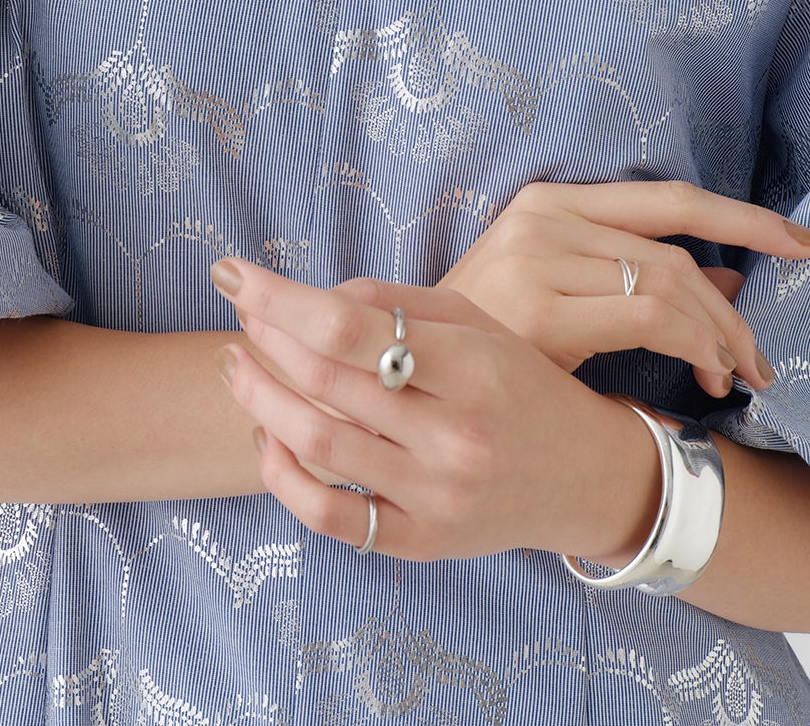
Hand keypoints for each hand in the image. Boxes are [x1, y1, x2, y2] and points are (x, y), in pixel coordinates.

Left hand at [213, 263, 644, 562]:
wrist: (586, 478)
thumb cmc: (517, 384)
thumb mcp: (475, 322)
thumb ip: (395, 301)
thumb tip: (313, 297)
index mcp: (472, 366)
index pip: (353, 326)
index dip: (280, 298)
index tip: (232, 274)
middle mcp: (455, 435)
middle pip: (329, 383)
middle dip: (265, 340)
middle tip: (238, 313)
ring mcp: (437, 496)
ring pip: (320, 446)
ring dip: (260, 400)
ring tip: (235, 366)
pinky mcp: (423, 543)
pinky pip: (332, 517)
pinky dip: (284, 477)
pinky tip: (268, 438)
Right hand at [436, 178, 809, 395]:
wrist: (408, 371)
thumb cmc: (489, 338)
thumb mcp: (565, 295)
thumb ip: (641, 280)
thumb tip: (732, 279)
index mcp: (548, 202)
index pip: (666, 198)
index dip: (741, 215)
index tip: (798, 241)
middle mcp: (544, 218)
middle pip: (676, 251)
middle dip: (733, 309)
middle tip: (760, 358)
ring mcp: (539, 258)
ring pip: (672, 284)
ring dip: (720, 335)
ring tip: (734, 375)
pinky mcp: (542, 309)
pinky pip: (652, 318)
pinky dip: (696, 346)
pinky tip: (704, 376)